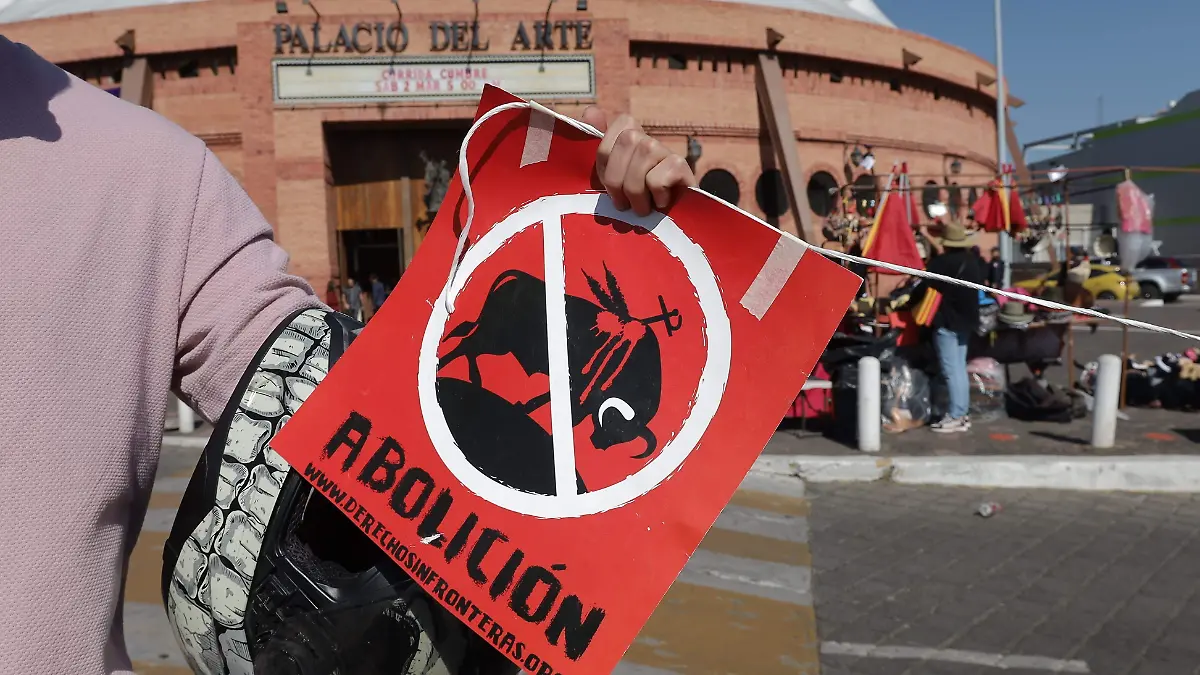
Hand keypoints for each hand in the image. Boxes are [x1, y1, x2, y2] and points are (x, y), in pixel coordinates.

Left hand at [582, 106, 696, 215]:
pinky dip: (656, 197)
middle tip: (623, 202)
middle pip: (627, 141)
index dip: (604, 163)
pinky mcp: (682, 167)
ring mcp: (667, 151)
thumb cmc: (635, 204)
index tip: (608, 185)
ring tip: (642, 207)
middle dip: (618, 179)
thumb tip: (590, 110)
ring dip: (637, 193)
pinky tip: (662, 203)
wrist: (671, 224)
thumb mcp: (610, 181)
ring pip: (644, 156)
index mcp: (627, 140)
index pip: (611, 130)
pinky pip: (657, 178)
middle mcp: (648, 140)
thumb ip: (598, 149)